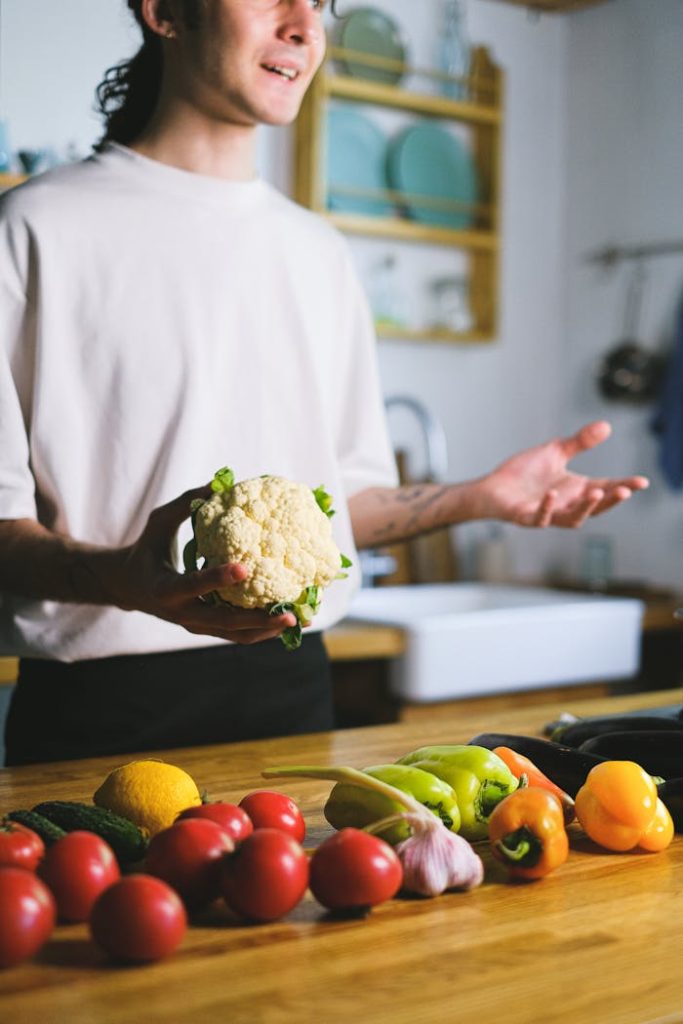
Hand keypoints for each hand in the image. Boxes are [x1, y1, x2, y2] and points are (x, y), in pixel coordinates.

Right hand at [110, 486, 296, 643]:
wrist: (130, 588)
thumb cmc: (146, 549)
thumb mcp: (158, 522)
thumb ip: (186, 505)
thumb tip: (219, 483)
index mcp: (165, 588)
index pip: (192, 585)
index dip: (217, 578)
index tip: (245, 568)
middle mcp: (182, 613)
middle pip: (224, 623)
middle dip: (259, 620)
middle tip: (290, 614)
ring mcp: (196, 625)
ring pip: (236, 635)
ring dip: (268, 630)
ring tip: (299, 619)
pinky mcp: (208, 628)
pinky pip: (238, 634)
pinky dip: (263, 630)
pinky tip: (288, 619)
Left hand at [480, 421, 648, 527]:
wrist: (492, 487)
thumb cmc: (524, 473)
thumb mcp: (555, 452)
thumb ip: (580, 442)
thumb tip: (607, 426)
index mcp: (575, 490)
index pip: (606, 489)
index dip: (624, 486)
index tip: (642, 482)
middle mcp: (565, 505)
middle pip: (595, 508)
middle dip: (611, 500)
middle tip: (626, 490)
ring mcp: (547, 514)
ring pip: (572, 519)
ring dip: (585, 507)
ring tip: (597, 492)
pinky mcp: (526, 517)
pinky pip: (540, 517)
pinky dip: (547, 507)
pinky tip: (552, 493)